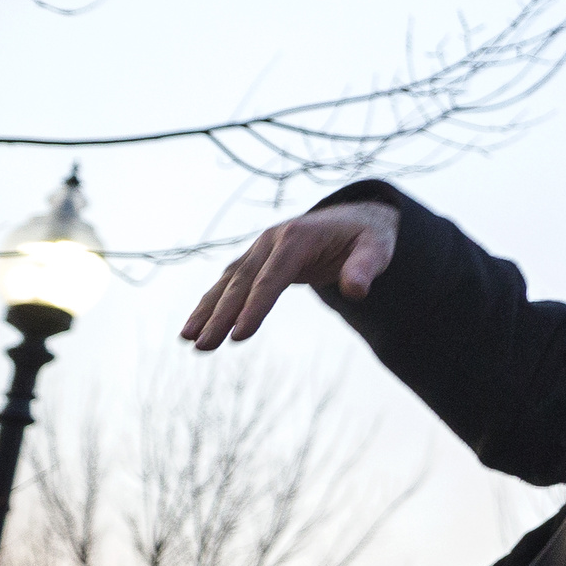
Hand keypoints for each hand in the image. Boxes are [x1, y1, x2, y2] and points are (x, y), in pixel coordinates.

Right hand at [180, 202, 400, 349]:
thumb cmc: (368, 237)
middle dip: (222, 316)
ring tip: (188, 340)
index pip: (273, 277)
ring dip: (206, 311)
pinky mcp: (255, 260)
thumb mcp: (377, 249)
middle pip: (243, 282)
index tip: (239, 336)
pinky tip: (194, 328)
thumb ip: (365, 268)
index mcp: (298, 237)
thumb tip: (356, 291)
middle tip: (205, 346)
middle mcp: (271, 240)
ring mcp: (259, 249)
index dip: (256, 307)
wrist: (355, 218)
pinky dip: (210, 304)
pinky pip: (229, 284)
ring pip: (228, 283)